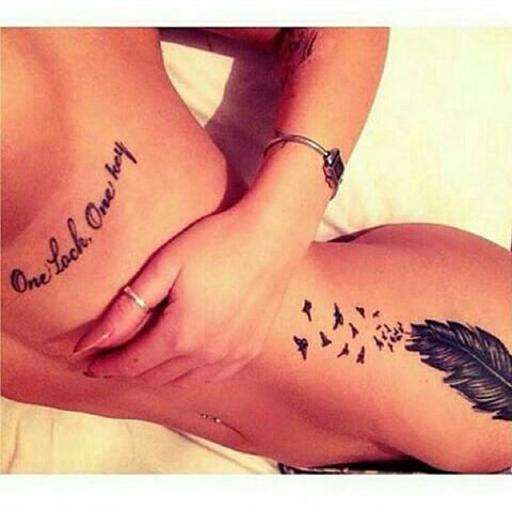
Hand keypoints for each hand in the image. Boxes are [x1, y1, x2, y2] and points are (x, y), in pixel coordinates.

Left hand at [74, 202, 293, 386]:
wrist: (273, 236)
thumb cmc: (217, 243)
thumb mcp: (165, 267)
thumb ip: (127, 308)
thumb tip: (89, 344)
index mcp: (183, 335)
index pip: (133, 363)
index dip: (108, 365)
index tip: (90, 363)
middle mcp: (208, 355)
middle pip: (156, 376)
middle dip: (129, 370)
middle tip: (112, 359)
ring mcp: (233, 356)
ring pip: (183, 380)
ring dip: (158, 373)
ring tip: (143, 358)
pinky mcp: (250, 350)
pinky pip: (211, 376)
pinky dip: (189, 373)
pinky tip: (183, 358)